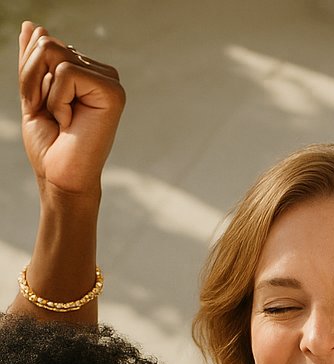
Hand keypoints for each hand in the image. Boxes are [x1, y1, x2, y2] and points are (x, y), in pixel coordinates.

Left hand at [19, 21, 123, 198]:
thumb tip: (33, 25)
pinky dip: (58, 100)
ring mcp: (109, 82)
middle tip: (49, 114)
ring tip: (60, 118)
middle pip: (46, 43)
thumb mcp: (33, 94)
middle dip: (33, 79)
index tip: (45, 108)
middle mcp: (100, 73)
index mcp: (84, 71)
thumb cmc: (49, 144)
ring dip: (44, 89)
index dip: (30, 74)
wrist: (60, 177)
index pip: (42, 42)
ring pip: (52, 52)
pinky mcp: (113, 92)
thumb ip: (34, 61)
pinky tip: (72, 122)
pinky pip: (65, 73)